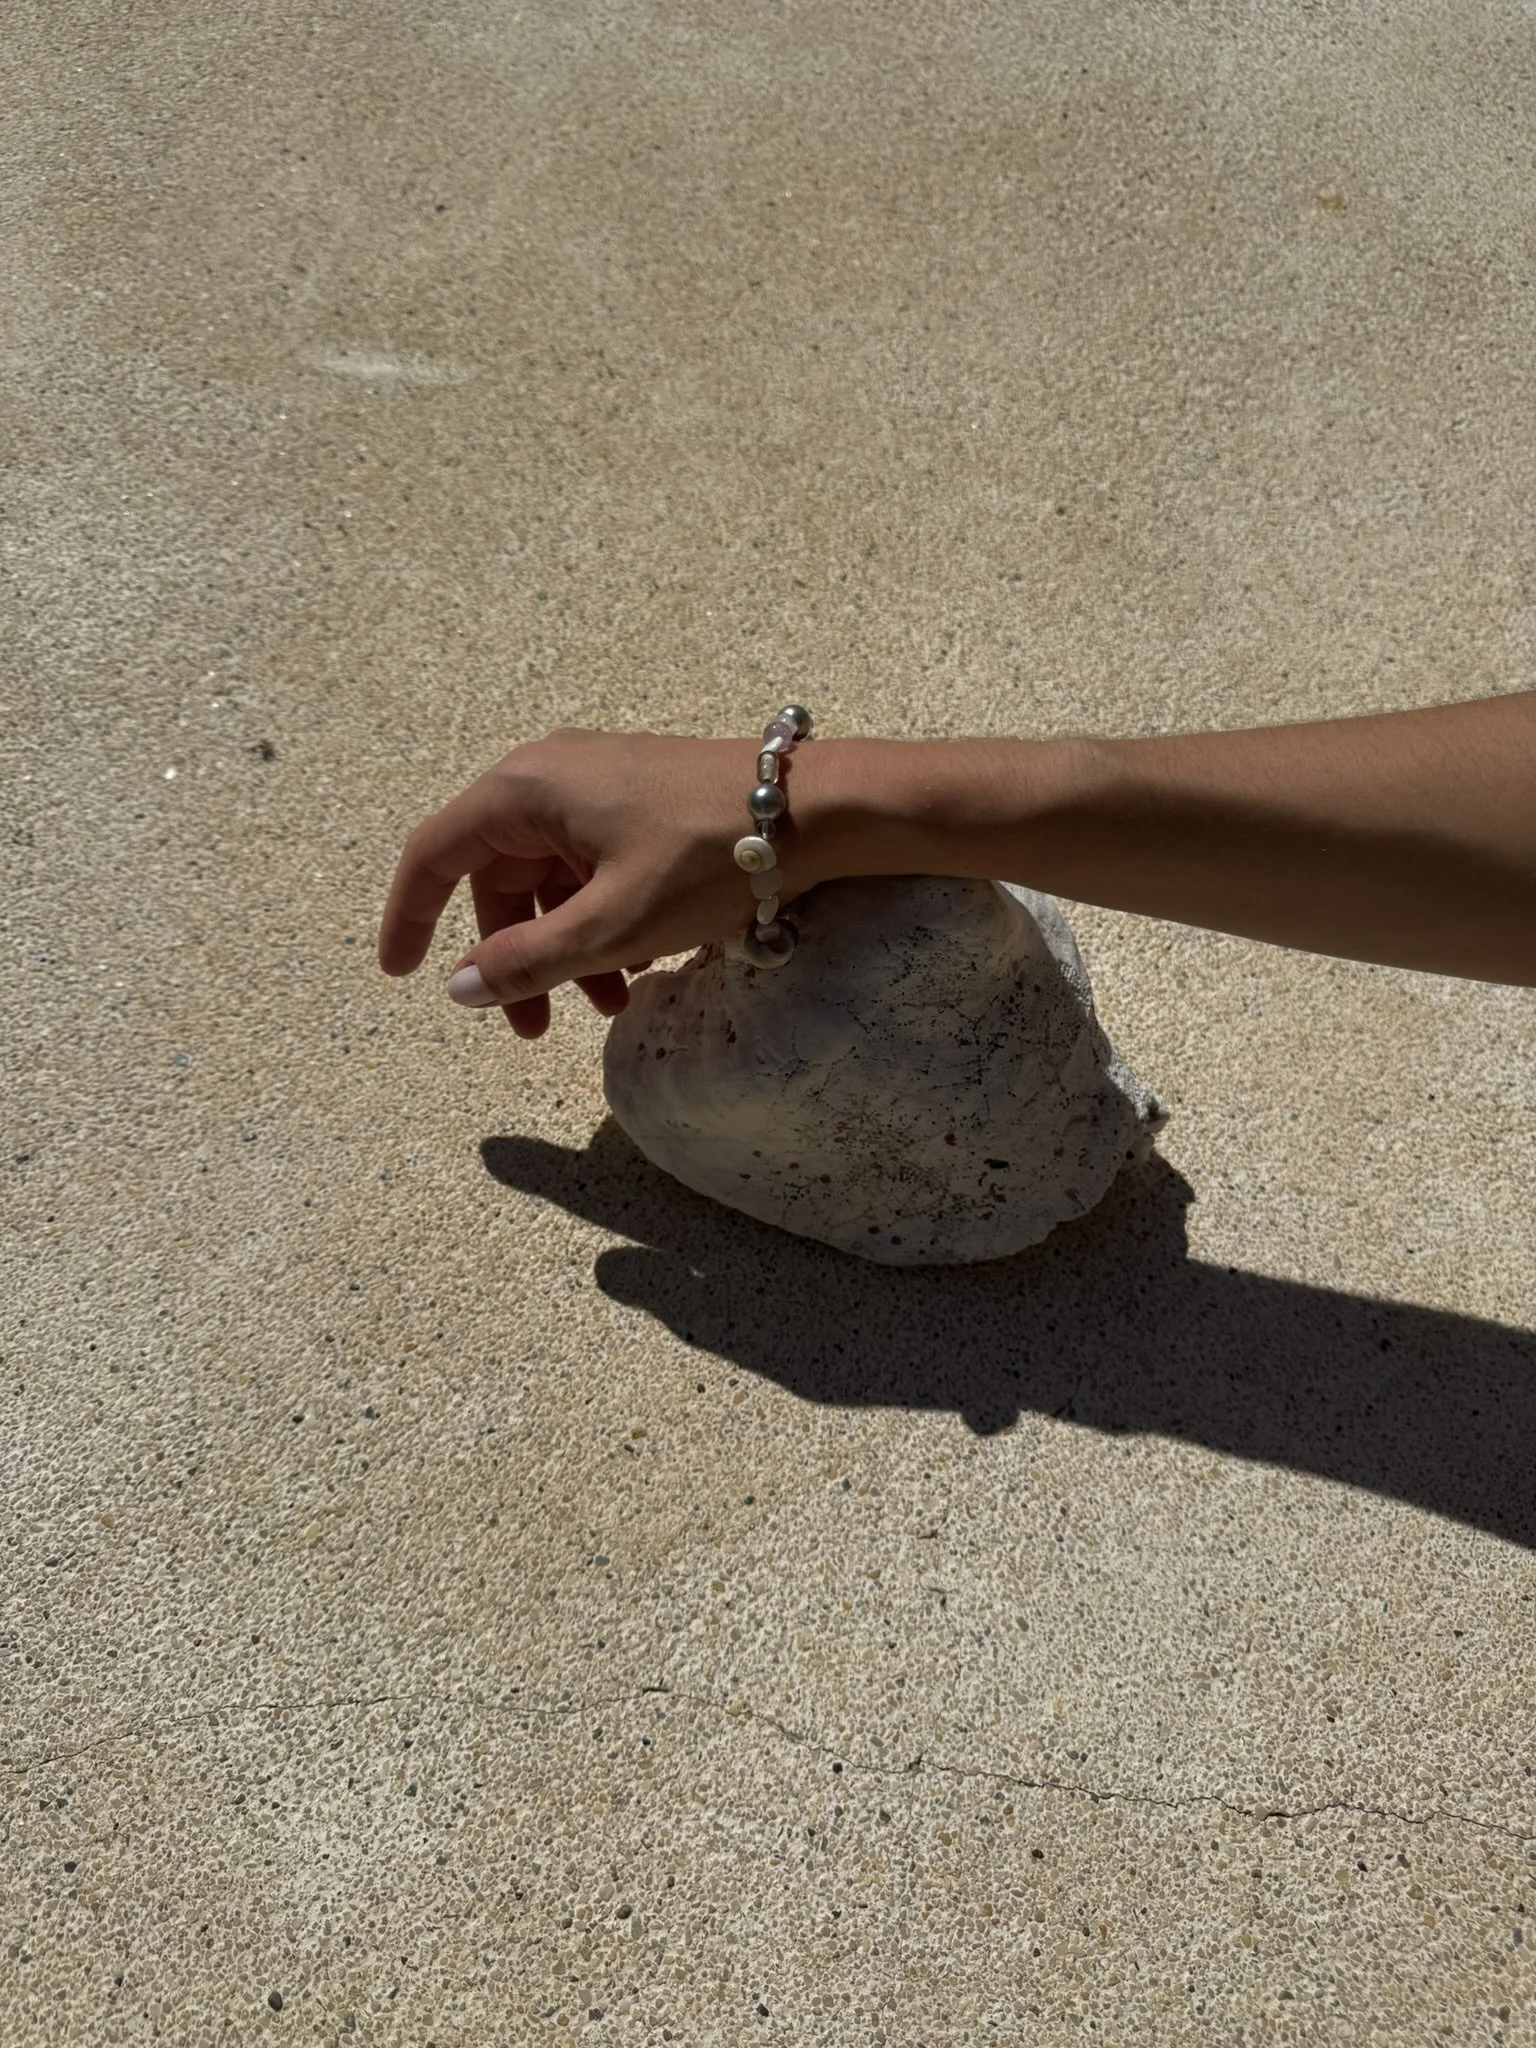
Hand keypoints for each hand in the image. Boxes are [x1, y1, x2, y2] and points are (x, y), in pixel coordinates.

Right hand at [378, 728, 811, 1037]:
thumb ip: (527, 962)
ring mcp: (594, 783)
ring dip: (564, 949)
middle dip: (513, 957)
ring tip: (607, 1008)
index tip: (400, 975)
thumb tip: (460, 987)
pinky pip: (590, 867)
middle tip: (537, 1031)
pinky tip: (638, 967)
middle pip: (496, 877)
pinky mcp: (635, 798)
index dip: (410, 918)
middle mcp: (548, 775)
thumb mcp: (611, 925)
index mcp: (523, 791)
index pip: (434, 855)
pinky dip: (599, 921)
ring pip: (549, 879)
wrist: (817, 809)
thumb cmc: (709, 857)